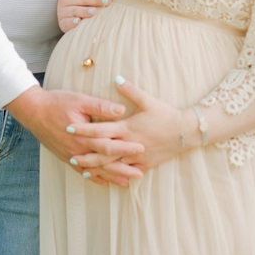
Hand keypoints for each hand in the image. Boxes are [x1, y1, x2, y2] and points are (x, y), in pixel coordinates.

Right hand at [5, 85, 143, 186]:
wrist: (33, 111)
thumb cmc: (57, 102)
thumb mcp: (80, 100)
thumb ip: (101, 106)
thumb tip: (121, 110)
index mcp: (84, 135)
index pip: (109, 145)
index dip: (125, 148)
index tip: (141, 149)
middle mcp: (78, 149)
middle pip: (104, 162)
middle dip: (122, 169)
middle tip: (140, 175)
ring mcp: (71, 155)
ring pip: (94, 170)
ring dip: (110, 176)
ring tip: (126, 182)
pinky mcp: (65, 157)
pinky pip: (81, 170)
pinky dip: (93, 177)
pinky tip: (102, 182)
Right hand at [57, 0, 114, 32]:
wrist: (66, 12)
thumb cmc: (82, 0)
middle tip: (108, 1)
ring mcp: (62, 10)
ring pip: (74, 10)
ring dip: (84, 11)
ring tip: (94, 12)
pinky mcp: (61, 22)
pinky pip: (66, 22)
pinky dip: (72, 22)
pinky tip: (78, 22)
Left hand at [66, 77, 188, 171]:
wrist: (184, 132)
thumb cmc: (166, 115)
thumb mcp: (148, 100)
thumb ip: (130, 90)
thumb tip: (116, 77)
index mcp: (127, 127)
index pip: (100, 129)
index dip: (84, 129)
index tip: (69, 127)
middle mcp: (129, 144)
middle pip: (102, 151)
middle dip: (85, 153)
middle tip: (69, 154)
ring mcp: (137, 156)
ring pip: (113, 164)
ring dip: (96, 167)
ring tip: (82, 169)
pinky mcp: (144, 164)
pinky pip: (126, 171)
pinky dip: (114, 174)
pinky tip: (105, 178)